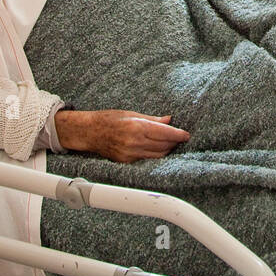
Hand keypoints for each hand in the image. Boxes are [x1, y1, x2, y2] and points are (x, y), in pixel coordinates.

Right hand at [54, 109, 189, 161]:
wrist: (89, 132)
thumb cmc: (109, 119)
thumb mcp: (131, 113)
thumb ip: (152, 119)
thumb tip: (169, 120)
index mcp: (137, 127)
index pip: (165, 133)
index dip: (178, 135)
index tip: (186, 135)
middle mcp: (134, 142)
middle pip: (163, 146)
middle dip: (174, 143)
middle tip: (181, 138)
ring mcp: (130, 154)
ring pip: (157, 155)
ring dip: (167, 150)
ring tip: (172, 144)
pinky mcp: (126, 162)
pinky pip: (146, 159)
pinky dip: (155, 155)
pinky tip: (158, 150)